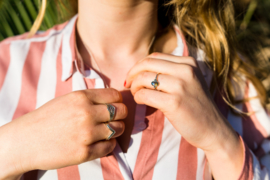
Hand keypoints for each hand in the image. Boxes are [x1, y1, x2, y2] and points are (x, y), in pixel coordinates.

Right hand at [0, 89, 126, 178]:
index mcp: (81, 97)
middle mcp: (86, 113)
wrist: (25, 141)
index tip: (116, 105)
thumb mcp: (67, 100)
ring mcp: (86, 134)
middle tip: (114, 119)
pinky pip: (110, 146)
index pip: (115, 95)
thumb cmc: (46, 118)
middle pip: (121, 111)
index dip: (118, 100)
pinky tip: (100, 143)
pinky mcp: (84, 152)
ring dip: (115, 130)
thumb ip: (89, 99)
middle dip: (120, 115)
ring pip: (118, 129)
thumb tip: (113, 100)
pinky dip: (109, 144)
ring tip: (105, 131)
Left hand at [125, 53, 243, 178]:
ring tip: (136, 95)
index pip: (155, 56)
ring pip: (143, 78)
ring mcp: (180, 85)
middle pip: (147, 64)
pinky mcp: (174, 102)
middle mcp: (186, 70)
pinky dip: (138, 98)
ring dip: (134, 87)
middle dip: (132, 74)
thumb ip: (171, 72)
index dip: (139, 65)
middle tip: (128, 85)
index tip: (133, 77)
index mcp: (189, 62)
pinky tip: (141, 102)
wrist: (213, 130)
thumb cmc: (196, 107)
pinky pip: (144, 94)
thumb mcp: (189, 82)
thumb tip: (141, 70)